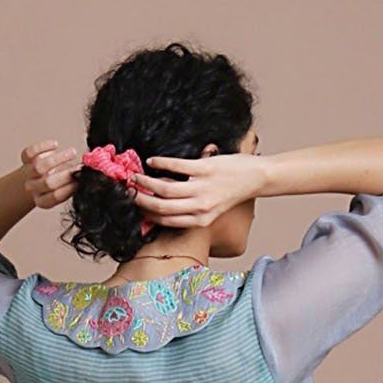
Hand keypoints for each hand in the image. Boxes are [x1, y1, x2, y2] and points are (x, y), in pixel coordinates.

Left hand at [21, 138, 79, 209]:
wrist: (38, 176)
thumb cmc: (58, 182)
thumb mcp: (68, 187)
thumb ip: (74, 184)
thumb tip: (85, 176)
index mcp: (43, 201)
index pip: (55, 196)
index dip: (69, 188)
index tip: (80, 181)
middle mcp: (33, 188)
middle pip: (48, 183)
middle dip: (65, 174)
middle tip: (78, 167)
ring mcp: (28, 173)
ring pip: (40, 167)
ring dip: (58, 158)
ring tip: (73, 152)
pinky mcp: (25, 158)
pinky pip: (30, 153)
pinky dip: (43, 147)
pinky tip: (55, 145)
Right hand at [130, 150, 267, 227]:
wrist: (255, 178)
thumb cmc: (231, 194)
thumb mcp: (211, 211)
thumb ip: (189, 212)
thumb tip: (164, 208)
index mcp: (200, 221)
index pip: (165, 221)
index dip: (146, 215)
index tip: (134, 207)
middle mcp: (200, 208)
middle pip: (161, 206)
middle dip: (140, 199)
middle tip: (127, 191)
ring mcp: (202, 188)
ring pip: (165, 187)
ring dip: (146, 181)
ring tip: (136, 175)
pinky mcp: (205, 168)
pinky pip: (176, 166)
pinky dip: (160, 163)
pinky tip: (152, 161)